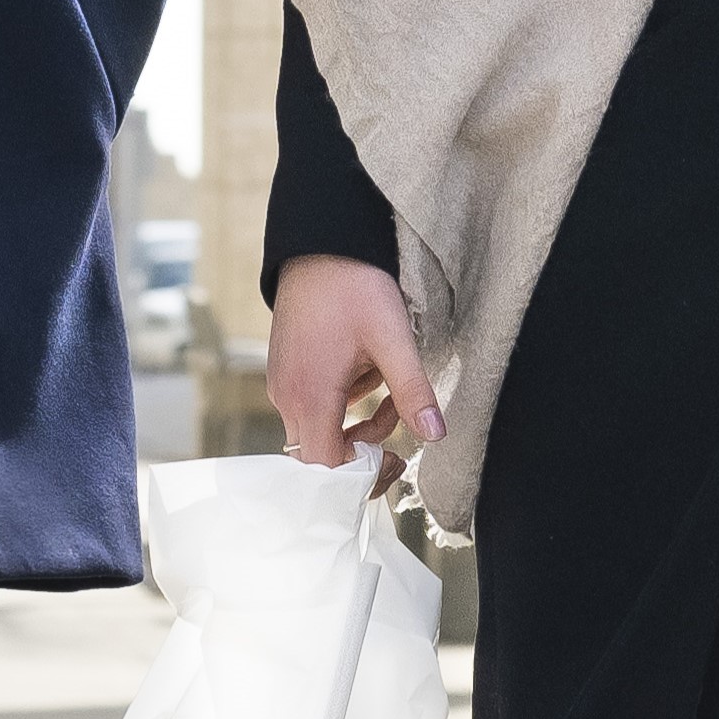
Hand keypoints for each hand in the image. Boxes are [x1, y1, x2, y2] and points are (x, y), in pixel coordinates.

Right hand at [263, 255, 437, 469]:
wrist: (321, 243)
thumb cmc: (353, 285)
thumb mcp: (393, 338)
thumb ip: (412, 390)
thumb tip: (435, 434)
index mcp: (309, 396)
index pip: (326, 469)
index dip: (361, 476)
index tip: (396, 459)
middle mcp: (288, 396)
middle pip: (320, 455)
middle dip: (364, 448)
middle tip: (399, 424)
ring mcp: (283, 383)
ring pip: (319, 431)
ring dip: (358, 423)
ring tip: (387, 387)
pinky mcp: (287, 371)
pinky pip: (313, 406)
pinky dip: (344, 403)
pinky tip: (365, 372)